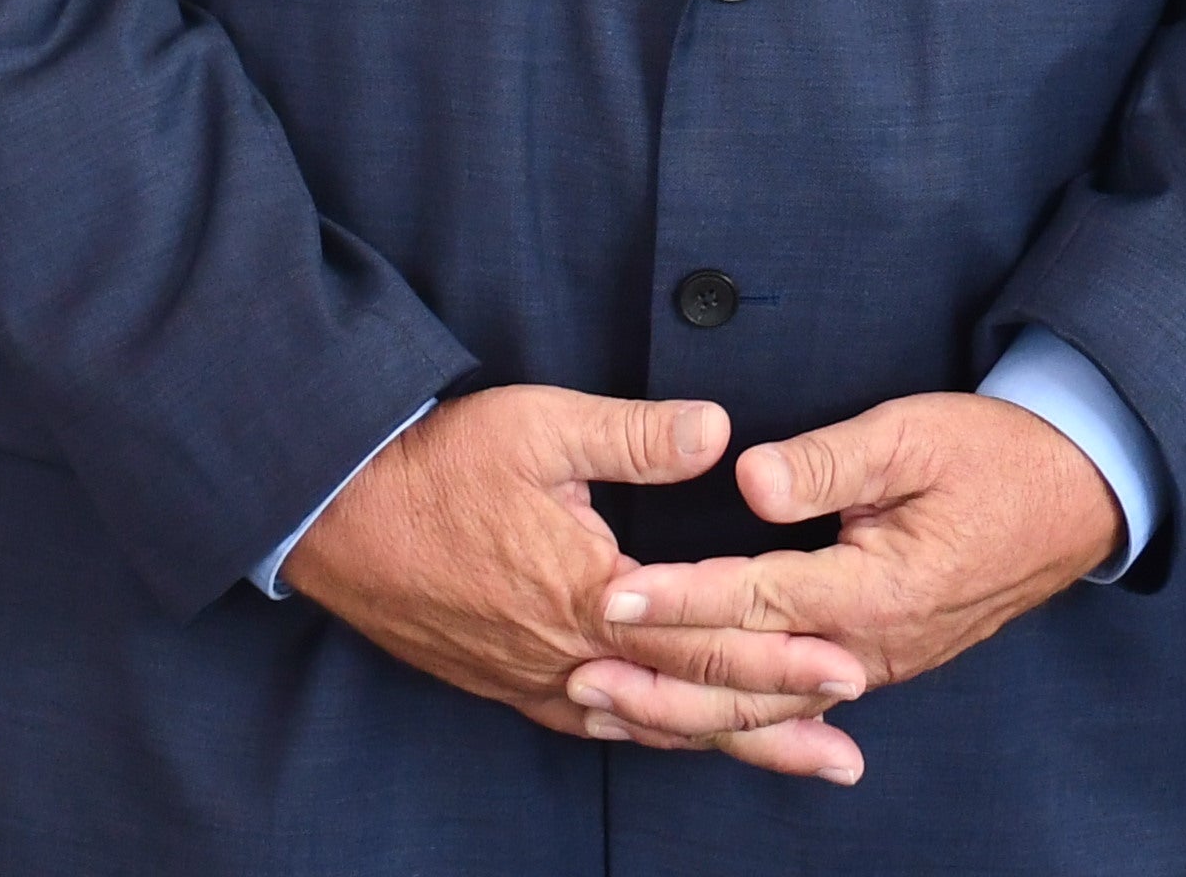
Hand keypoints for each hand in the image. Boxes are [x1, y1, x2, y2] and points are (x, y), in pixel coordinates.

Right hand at [282, 385, 868, 778]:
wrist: (337, 514)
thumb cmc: (440, 463)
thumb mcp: (542, 427)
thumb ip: (637, 434)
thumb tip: (722, 432)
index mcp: (588, 595)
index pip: (705, 639)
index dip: (780, 656)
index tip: (848, 667)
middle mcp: (567, 657)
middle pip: (689, 703)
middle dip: (774, 720)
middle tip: (848, 747)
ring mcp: (536, 679)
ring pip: (650, 725)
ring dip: (727, 741)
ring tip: (796, 758)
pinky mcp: (509, 683)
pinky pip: (599, 725)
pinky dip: (656, 736)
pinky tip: (686, 742)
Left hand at [571, 390, 1121, 760]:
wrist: (1076, 498)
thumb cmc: (995, 455)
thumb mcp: (912, 434)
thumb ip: (825, 461)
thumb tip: (745, 479)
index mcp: (876, 589)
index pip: (753, 599)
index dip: (677, 597)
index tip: (609, 591)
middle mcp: (873, 647)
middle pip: (748, 677)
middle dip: (661, 676)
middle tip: (581, 671)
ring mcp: (881, 664)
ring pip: (769, 703)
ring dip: (687, 706)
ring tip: (612, 701)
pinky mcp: (883, 662)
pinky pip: (798, 701)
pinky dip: (739, 713)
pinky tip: (694, 717)